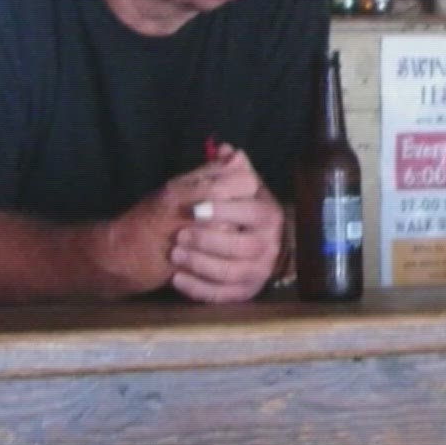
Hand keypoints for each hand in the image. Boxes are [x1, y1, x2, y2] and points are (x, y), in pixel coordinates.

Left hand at [169, 144, 285, 302]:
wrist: (235, 243)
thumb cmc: (232, 209)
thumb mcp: (232, 188)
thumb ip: (228, 170)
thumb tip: (227, 150)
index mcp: (269, 214)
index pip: (252, 212)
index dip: (224, 210)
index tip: (194, 208)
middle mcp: (270, 244)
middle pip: (244, 246)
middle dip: (209, 241)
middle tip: (180, 235)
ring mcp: (259, 270)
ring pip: (233, 272)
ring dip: (201, 265)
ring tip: (175, 255)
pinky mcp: (245, 291)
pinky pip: (224, 295)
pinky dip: (199, 289)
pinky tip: (177, 280)